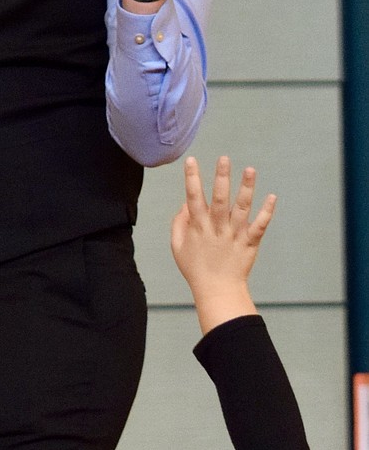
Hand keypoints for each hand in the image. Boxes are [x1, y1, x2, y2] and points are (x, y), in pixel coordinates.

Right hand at [170, 155, 276, 333]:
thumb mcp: (177, 247)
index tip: (191, 161)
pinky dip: (266, 212)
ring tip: (250, 170)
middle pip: (220, 199)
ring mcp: (235, 235)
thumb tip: (185, 204)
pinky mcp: (250, 243)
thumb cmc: (195, 268)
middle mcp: (217, 228)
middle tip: (224, 158)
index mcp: (198, 227)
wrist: (217, 290)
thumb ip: (179, 224)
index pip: (193, 198)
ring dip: (246, 188)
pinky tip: (272, 197)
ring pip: (241, 208)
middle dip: (221, 177)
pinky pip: (260, 226)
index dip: (191, 178)